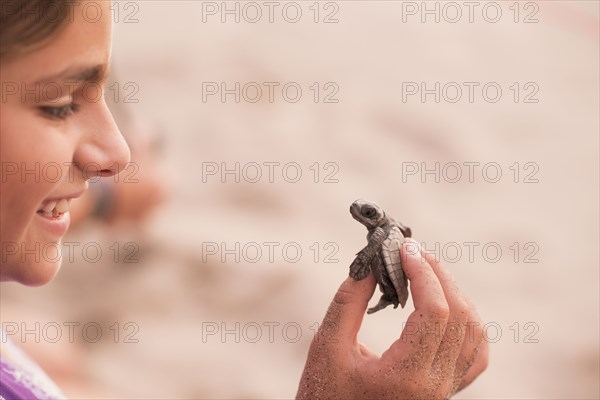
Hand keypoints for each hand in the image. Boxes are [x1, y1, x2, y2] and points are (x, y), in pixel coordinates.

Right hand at [297, 238, 487, 399]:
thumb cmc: (323, 393)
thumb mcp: (327, 345)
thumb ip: (349, 301)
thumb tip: (373, 262)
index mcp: (406, 376)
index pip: (436, 312)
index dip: (423, 272)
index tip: (404, 248)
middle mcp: (436, 386)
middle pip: (460, 315)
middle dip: (438, 274)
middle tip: (413, 252)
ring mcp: (446, 390)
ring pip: (474, 331)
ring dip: (454, 294)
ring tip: (426, 272)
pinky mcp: (447, 391)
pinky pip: (475, 353)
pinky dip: (467, 322)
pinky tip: (446, 305)